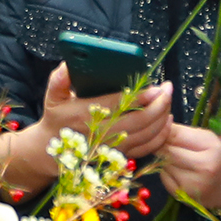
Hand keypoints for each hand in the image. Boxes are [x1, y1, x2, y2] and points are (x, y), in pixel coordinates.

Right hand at [39, 64, 173, 160]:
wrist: (52, 153)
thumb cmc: (56, 119)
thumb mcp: (52, 97)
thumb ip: (59, 80)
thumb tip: (68, 65)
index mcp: (85, 115)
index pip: (119, 105)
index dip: (140, 97)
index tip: (156, 87)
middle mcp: (101, 134)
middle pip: (139, 121)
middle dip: (159, 104)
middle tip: (168, 89)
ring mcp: (112, 147)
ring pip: (146, 134)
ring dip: (162, 117)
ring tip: (168, 100)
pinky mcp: (120, 156)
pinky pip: (147, 148)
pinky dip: (161, 135)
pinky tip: (168, 120)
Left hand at [156, 122, 220, 206]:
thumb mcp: (212, 137)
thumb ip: (186, 132)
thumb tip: (160, 125)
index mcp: (212, 146)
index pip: (175, 134)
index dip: (164, 129)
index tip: (161, 127)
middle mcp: (203, 167)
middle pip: (166, 151)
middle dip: (162, 144)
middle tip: (164, 142)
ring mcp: (193, 185)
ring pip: (163, 164)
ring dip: (165, 159)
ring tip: (178, 158)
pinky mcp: (185, 197)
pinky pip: (164, 179)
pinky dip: (167, 173)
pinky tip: (180, 172)